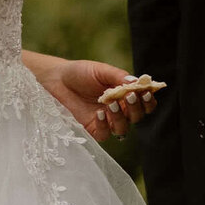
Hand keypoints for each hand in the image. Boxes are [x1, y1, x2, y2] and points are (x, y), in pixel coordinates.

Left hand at [23, 53, 158, 139]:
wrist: (55, 80)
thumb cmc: (79, 73)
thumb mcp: (100, 70)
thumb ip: (118, 76)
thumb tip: (137, 83)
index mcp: (125, 95)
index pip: (144, 102)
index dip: (148, 99)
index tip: (146, 91)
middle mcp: (119, 110)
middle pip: (137, 117)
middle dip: (137, 108)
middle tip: (130, 96)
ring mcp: (106, 122)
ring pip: (123, 128)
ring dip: (121, 117)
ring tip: (111, 104)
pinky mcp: (92, 130)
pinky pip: (105, 134)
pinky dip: (105, 125)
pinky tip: (99, 113)